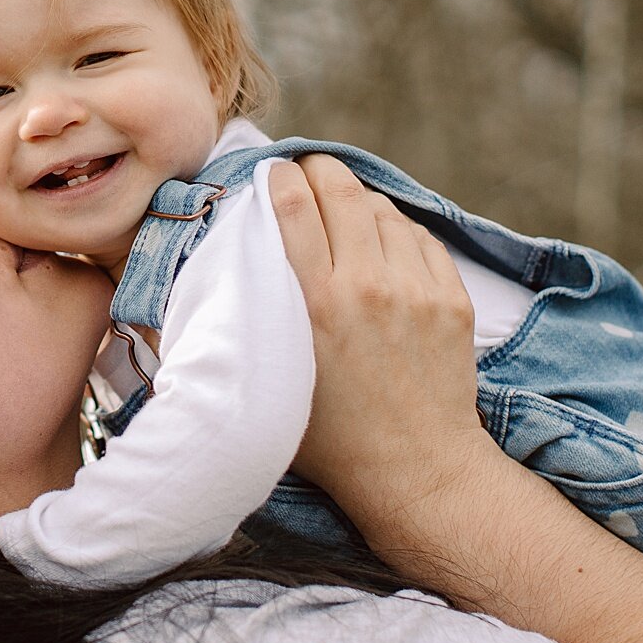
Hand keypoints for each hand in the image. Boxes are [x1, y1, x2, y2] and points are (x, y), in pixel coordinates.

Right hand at [265, 155, 498, 516]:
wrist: (416, 471)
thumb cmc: (330, 441)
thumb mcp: (270, 383)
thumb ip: (243, 331)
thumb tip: (190, 299)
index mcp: (316, 304)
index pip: (293, 205)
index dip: (279, 178)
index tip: (271, 176)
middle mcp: (368, 287)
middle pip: (341, 190)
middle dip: (319, 171)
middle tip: (306, 174)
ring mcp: (417, 290)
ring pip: (383, 210)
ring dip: (359, 202)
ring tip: (344, 212)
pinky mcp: (452, 300)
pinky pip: (421, 237)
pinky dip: (398, 232)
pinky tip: (383, 244)